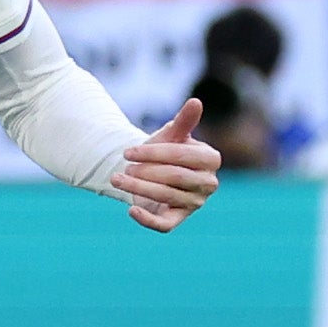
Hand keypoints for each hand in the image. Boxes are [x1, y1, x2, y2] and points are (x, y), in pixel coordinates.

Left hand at [117, 98, 220, 231]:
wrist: (151, 171)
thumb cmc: (165, 150)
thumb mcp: (172, 135)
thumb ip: (183, 121)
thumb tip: (195, 101)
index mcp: (210, 159)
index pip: (182, 156)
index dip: (154, 153)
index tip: (128, 151)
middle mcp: (208, 183)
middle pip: (174, 177)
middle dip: (145, 172)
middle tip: (124, 167)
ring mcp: (195, 203)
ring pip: (166, 196)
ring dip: (138, 188)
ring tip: (116, 179)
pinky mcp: (178, 219)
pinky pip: (165, 225)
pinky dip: (147, 219)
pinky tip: (130, 210)